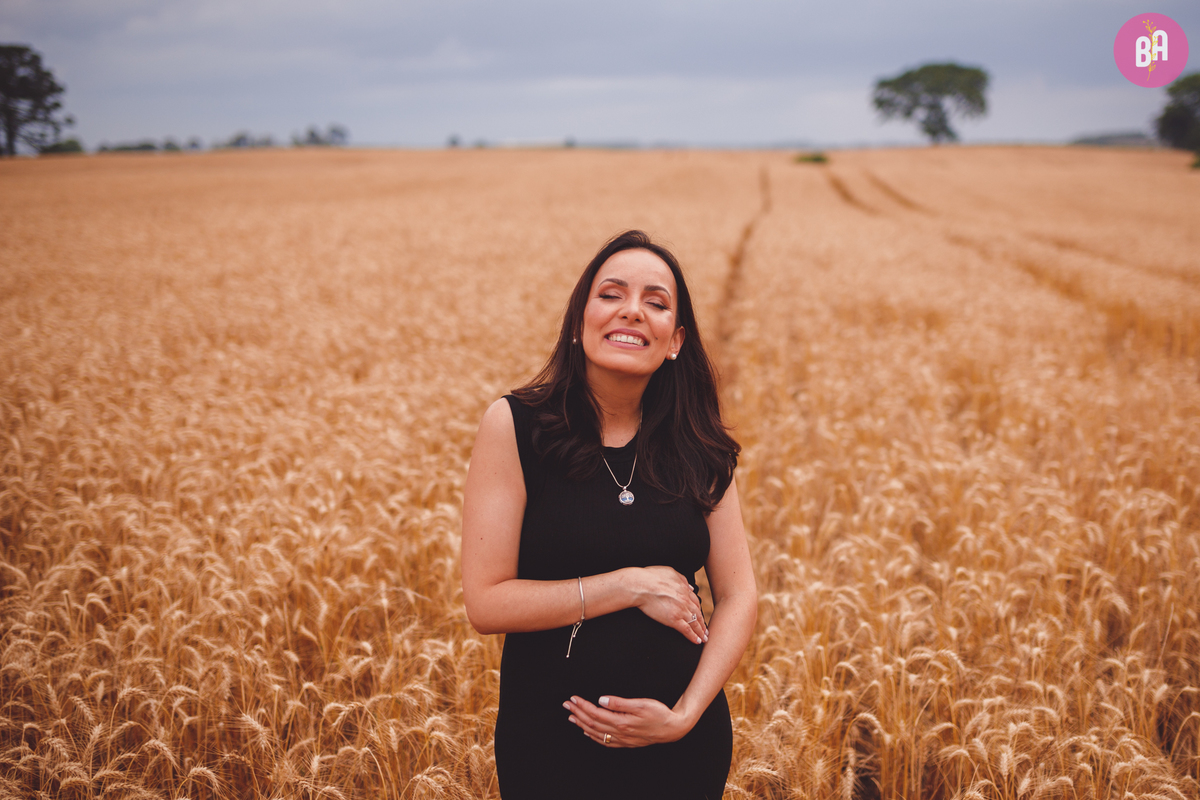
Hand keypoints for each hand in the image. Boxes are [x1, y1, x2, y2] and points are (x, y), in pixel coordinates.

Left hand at [563, 695, 691, 747]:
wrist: (673, 728)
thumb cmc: (659, 714)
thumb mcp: (641, 703)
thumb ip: (619, 703)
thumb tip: (601, 700)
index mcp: (622, 722)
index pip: (596, 713)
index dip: (583, 706)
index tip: (573, 698)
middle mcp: (619, 733)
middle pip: (593, 724)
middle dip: (578, 714)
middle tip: (567, 705)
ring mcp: (622, 739)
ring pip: (596, 734)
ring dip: (582, 725)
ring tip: (572, 718)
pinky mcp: (626, 742)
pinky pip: (605, 741)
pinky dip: (593, 736)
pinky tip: (588, 732)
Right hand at [631, 566, 707, 643]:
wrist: (641, 586)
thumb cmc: (651, 577)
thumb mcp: (670, 572)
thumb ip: (682, 580)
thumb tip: (690, 587)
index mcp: (684, 589)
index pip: (695, 602)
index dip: (698, 610)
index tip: (699, 616)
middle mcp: (685, 600)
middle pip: (697, 613)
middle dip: (702, 623)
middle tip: (706, 631)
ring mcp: (681, 610)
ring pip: (694, 623)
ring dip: (700, 632)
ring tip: (704, 638)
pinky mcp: (674, 619)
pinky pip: (687, 630)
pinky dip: (693, 636)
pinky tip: (696, 641)